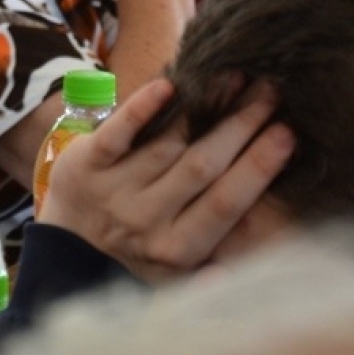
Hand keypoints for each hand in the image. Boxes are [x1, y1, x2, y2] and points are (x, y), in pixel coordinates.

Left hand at [37, 77, 294, 283]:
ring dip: (204, 108)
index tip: (288, 132)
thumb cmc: (138, 255)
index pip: (227, 202)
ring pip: (168, 144)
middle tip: (272, 91)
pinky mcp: (85, 163)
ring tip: (235, 77)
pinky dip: (141, 108)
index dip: (258, 167)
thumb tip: (271, 268)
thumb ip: (219, 269)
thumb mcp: (179, 277)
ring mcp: (113, 189)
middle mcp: (146, 220)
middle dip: (242, 126)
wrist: (66, 251)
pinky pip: (117, 132)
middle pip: (202, 166)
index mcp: (178, 249)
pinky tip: (169, 85)